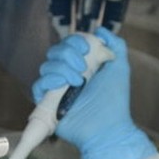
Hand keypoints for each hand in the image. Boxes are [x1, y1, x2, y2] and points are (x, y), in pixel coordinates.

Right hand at [32, 27, 155, 158]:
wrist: (107, 127)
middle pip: (55, 52)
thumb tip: (101, 30)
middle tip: (82, 67)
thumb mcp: (120, 67)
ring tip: (77, 81)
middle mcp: (68, 74)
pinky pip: (38, 85)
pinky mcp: (47, 103)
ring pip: (46, 66)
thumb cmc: (115, 101)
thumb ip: (116, 45)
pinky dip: (47, 81)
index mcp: (83, 65)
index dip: (74, 42)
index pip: (69, 44)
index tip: (86, 50)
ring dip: (61, 69)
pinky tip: (61, 84)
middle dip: (67, 54)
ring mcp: (57, 88)